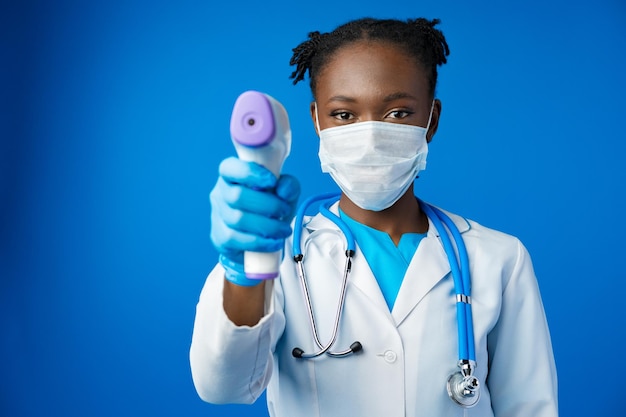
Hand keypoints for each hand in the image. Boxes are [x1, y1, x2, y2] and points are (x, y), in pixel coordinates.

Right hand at [210, 157, 299, 284]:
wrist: (262, 235)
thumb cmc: (271, 207)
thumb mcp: (285, 193)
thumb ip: (289, 185)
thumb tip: (283, 190)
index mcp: (232, 175)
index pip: (230, 168)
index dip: (249, 173)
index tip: (272, 181)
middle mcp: (220, 193)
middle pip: (237, 196)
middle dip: (267, 205)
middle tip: (284, 210)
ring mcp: (218, 216)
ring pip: (237, 219)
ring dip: (267, 226)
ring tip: (284, 230)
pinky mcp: (220, 237)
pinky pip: (236, 239)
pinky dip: (260, 242)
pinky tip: (274, 242)